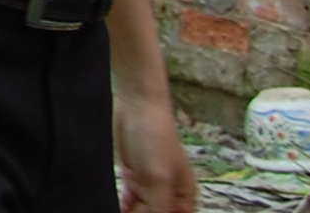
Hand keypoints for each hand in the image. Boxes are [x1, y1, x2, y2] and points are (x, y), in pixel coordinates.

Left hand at [115, 91, 196, 212]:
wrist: (136, 106)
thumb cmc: (156, 137)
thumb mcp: (159, 178)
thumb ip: (160, 208)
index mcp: (186, 197)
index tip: (149, 210)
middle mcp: (171, 194)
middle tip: (136, 205)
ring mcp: (152, 187)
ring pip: (142, 211)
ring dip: (133, 210)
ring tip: (130, 197)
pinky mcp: (136, 179)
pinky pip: (131, 201)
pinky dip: (126, 204)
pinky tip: (123, 201)